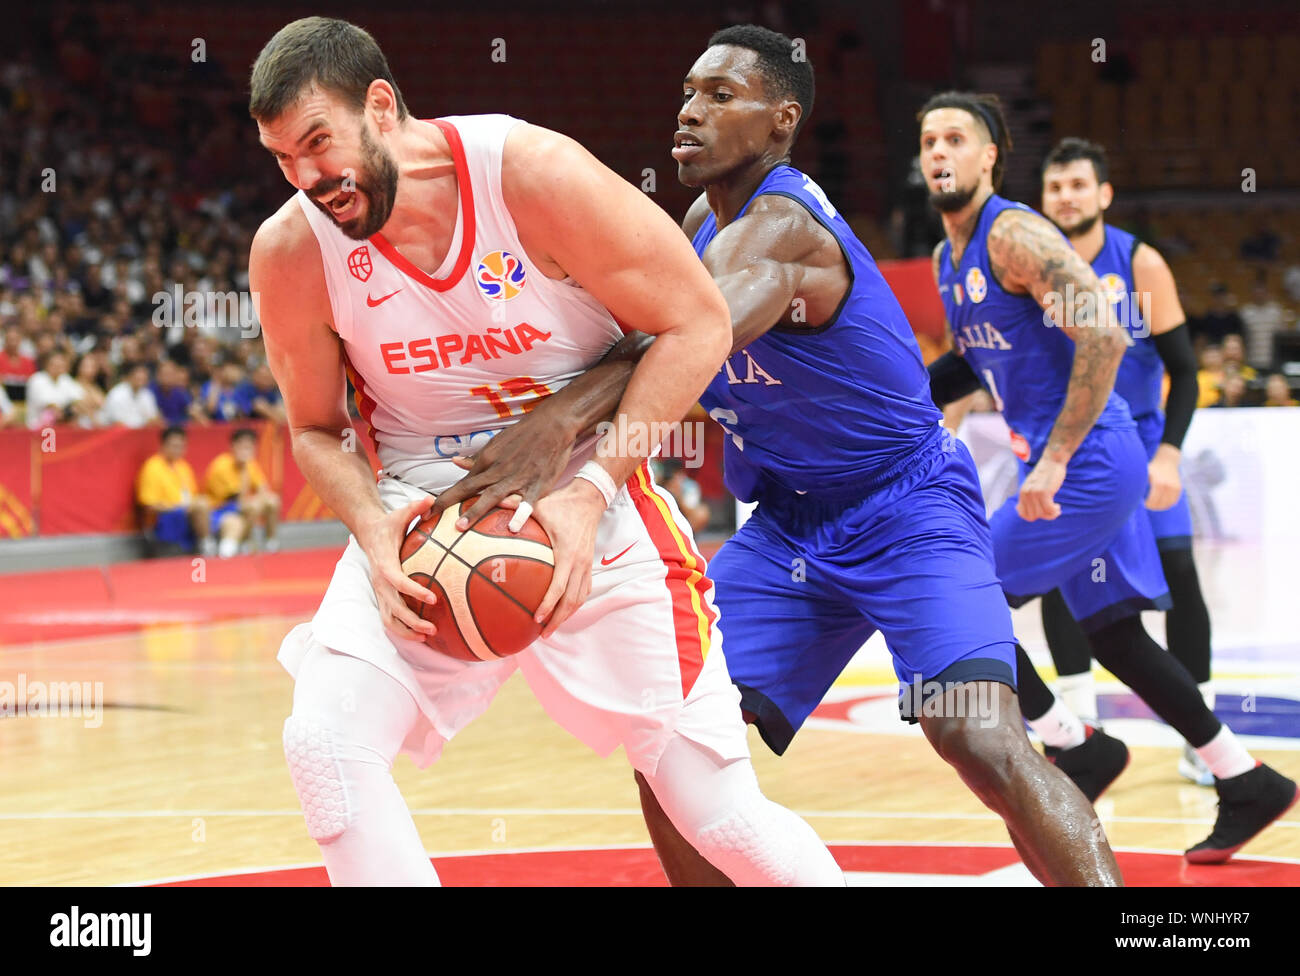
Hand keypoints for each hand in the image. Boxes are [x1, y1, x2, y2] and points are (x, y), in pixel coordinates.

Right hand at [355, 494, 438, 641]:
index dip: (413, 591)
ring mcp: (379, 591)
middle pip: (393, 607)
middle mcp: (379, 581)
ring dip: (407, 630)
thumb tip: (431, 499)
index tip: (433, 598)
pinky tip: (421, 636)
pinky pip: (389, 619)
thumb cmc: (388, 524)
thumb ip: (415, 508)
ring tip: (428, 636)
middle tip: (434, 627)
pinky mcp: (381, 597)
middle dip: (412, 620)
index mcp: (384, 563)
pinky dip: (403, 630)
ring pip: (389, 618)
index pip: (397, 581)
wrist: (368, 533)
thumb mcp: (400, 514)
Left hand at [433, 407, 579, 530]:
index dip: (443, 499)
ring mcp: (517, 478)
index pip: (461, 484)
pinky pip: (527, 501)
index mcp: (487, 460)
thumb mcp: (497, 443)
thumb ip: (477, 457)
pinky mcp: (537, 484)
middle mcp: (498, 470)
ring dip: (475, 511)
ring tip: (460, 527)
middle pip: (469, 490)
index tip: (427, 513)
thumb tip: (455, 462)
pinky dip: (519, 513)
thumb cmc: (524, 434)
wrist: (553, 425)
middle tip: (429, 520)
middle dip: (448, 505)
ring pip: (492, 496)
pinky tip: (512, 528)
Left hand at [503, 477, 604, 637]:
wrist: (589, 499)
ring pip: (580, 598)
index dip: (549, 605)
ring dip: (567, 615)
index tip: (537, 618)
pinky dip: (575, 603)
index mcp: (567, 553)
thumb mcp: (539, 505)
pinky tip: (563, 610)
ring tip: (552, 627)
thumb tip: (494, 505)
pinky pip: (584, 590)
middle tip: (543, 634)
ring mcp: (587, 564)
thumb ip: (516, 508)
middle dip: (558, 620)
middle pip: (572, 600)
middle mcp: (580, 563)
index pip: (559, 586)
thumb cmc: (562, 503)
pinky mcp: (589, 564)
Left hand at [1017, 456, 1066, 520]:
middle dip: (1044, 516)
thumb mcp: (1032, 486)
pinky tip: (1058, 506)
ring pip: (1041, 514)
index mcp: (1022, 493)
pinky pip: (1049, 510)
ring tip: (1056, 509)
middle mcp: (1026, 494)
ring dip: (1051, 515)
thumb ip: (1027, 497)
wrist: (1052, 461)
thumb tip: (1020, 511)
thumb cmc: (1045, 474)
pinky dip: (1054, 511)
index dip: (1034, 516)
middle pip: (1033, 516)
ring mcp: (1034, 493)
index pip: (1023, 514)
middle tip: (1052, 511)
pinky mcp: (1044, 492)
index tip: (1043, 511)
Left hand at [1145, 445, 1181, 510]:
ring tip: (1154, 505)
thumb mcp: (1144, 473)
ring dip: (1161, 507)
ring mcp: (1174, 487)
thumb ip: (1139, 483)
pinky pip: (1174, 501)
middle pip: (1160, 504)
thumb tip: (1129, 494)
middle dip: (1153, 506)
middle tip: (1148, 505)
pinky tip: (1162, 503)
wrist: (1166, 461)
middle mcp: (1168, 485)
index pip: (1153, 500)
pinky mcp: (1179, 488)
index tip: (1144, 504)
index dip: (1148, 504)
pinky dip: (1168, 504)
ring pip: (1168, 504)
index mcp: (1158, 482)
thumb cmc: (1152, 468)